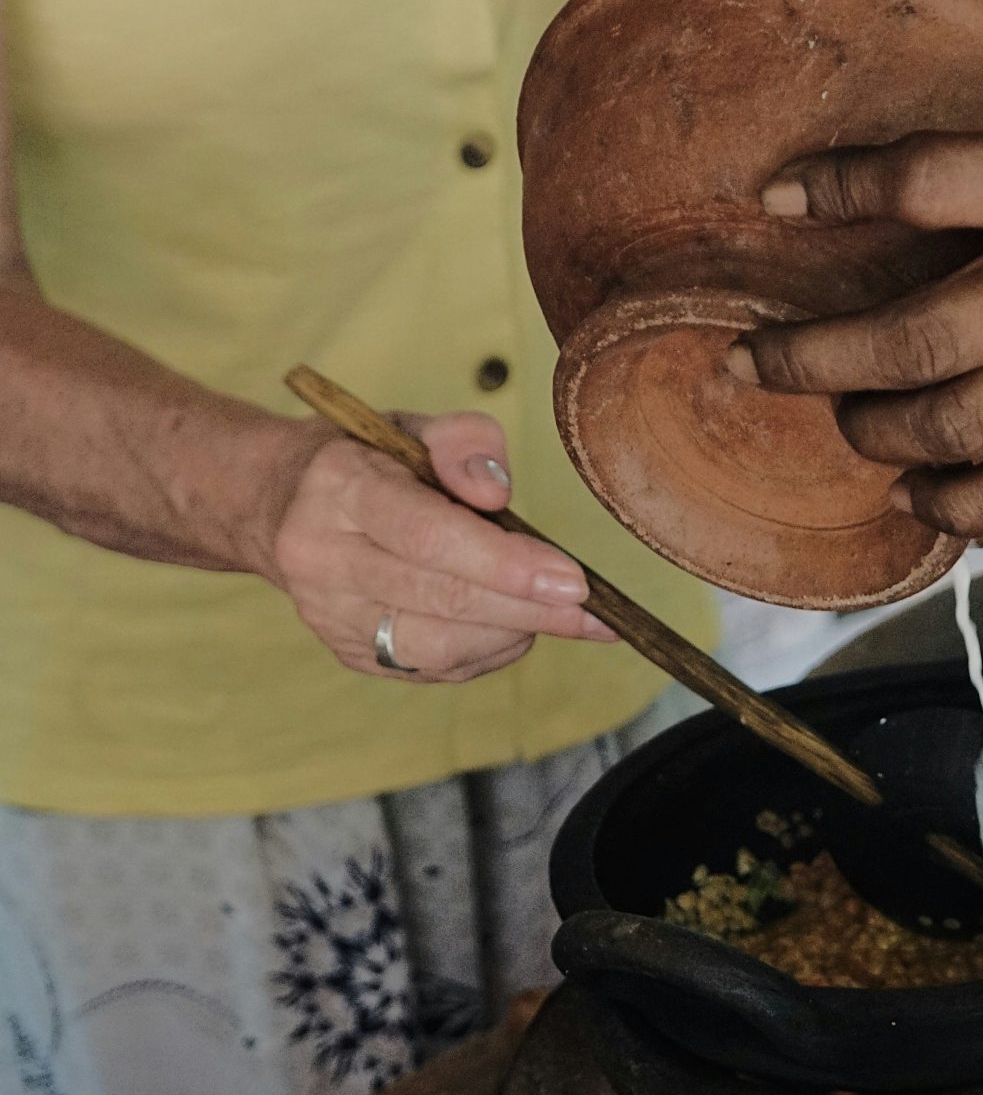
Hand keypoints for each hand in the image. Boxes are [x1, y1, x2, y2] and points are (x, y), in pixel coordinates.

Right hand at [251, 412, 614, 682]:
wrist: (276, 505)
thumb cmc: (364, 461)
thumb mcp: (411, 426)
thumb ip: (465, 442)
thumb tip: (497, 494)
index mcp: (338, 489)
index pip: (428, 535)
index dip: (505, 563)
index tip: (572, 579)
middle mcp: (323, 559)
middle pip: (440, 598)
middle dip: (528, 608)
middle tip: (594, 613)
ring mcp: (330, 616)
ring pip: (437, 647)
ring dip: (513, 634)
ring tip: (560, 615)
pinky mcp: (348, 653)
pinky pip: (432, 668)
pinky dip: (488, 651)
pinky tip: (516, 627)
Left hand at [742, 0, 982, 541]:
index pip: (917, 184)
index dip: (833, 189)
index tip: (779, 198)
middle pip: (903, 346)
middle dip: (805, 361)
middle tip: (745, 362)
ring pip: (950, 433)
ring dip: (872, 435)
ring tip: (837, 416)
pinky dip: (961, 511)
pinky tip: (919, 500)